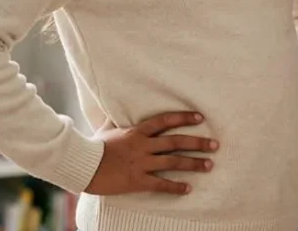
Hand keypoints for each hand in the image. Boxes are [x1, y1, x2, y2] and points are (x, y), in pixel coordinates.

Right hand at [86, 111, 218, 195]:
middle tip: (215, 144)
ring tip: (209, 165)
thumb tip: (115, 108)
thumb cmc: (93, 146)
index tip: (200, 118)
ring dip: (193, 164)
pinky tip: (188, 189)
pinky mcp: (137, 180)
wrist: (82, 165)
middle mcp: (143, 145)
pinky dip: (175, 186)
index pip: (165, 120)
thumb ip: (116, 119)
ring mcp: (141, 163)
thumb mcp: (106, 128)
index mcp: (137, 131)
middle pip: (175, 141)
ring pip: (173, 162)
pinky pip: (160, 183)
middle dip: (197, 143)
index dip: (184, 118)